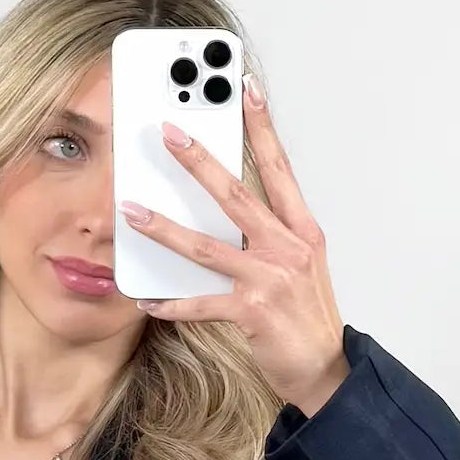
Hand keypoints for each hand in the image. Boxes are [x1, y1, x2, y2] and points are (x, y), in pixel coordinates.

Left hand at [120, 79, 348, 414]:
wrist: (327, 370)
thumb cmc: (306, 318)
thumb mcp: (297, 266)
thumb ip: (267, 235)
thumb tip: (223, 210)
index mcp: (301, 231)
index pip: (279, 168)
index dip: (262, 128)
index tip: (245, 89)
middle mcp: (288, 247)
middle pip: (236, 194)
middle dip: (199, 161)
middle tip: (169, 132)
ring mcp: (271, 279)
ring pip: (208, 247)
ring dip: (165, 229)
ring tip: (131, 212)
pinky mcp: (254, 312)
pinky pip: (202, 304)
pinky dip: (172, 304)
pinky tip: (146, 299)